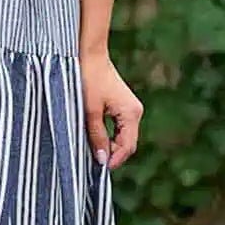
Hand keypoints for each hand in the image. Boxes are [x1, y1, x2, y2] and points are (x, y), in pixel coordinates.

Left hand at [81, 50, 143, 170]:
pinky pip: (119, 128)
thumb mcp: (89, 110)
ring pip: (123, 137)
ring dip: (109, 146)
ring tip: (92, 152)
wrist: (89, 54)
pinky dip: (109, 136)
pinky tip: (95, 139)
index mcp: (131, 113)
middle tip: (91, 163)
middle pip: (127, 144)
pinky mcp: (123, 105)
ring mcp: (130, 109)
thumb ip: (97, 136)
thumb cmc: (89, 78)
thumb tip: (102, 160)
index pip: (127, 147)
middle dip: (112, 155)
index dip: (114, 160)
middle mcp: (135, 112)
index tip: (97, 170)